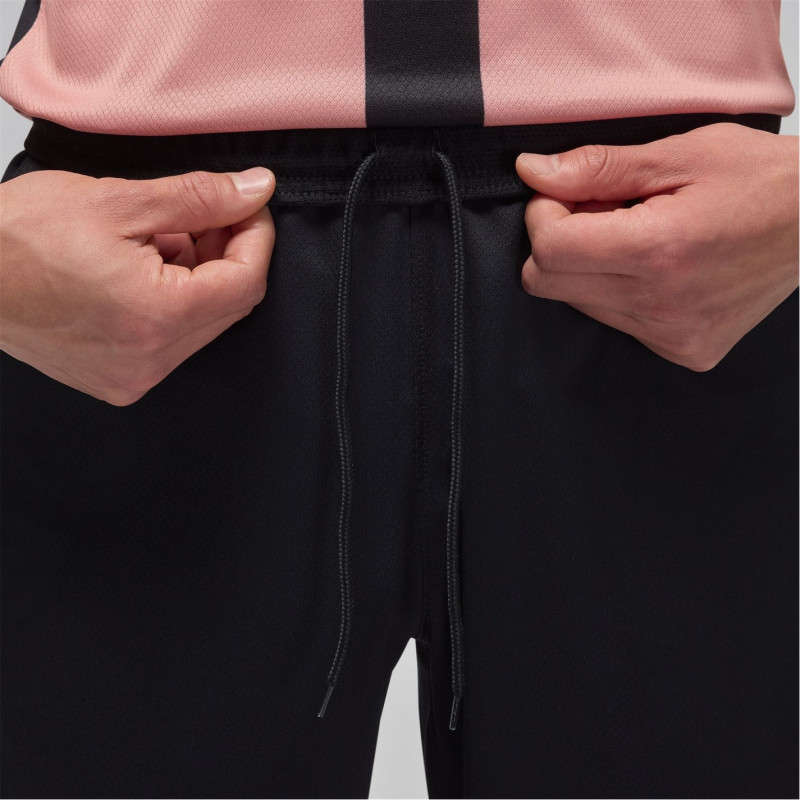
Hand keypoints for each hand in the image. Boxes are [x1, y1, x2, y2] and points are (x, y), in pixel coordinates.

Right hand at [0, 166, 274, 403]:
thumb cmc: (16, 237)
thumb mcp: (118, 201)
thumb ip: (199, 197)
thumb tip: (255, 190)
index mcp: (156, 317)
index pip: (247, 282)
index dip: (256, 236)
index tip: (248, 205)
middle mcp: (151, 360)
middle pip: (230, 305)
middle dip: (229, 254)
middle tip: (206, 215)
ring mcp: (135, 377)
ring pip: (205, 323)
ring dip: (200, 277)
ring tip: (160, 237)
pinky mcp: (119, 380)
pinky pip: (175, 341)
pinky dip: (175, 301)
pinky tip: (144, 268)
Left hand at [515, 122, 798, 369]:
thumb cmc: (762, 180)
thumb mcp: (681, 154)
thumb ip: (598, 167)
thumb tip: (533, 172)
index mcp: (658, 250)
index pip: (549, 251)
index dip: (542, 216)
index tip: (562, 195)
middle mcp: (660, 305)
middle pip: (550, 284)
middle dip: (558, 242)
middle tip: (600, 212)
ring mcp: (672, 336)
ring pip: (578, 304)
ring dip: (590, 268)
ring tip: (639, 237)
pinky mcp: (682, 351)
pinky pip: (615, 323)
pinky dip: (619, 292)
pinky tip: (657, 267)